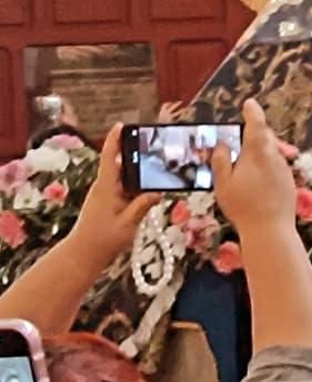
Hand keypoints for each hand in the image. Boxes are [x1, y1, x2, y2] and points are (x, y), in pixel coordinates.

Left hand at [70, 126, 159, 269]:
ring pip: (125, 178)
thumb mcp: (128, 224)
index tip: (122, 125)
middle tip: (155, 146)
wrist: (83, 255)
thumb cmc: (102, 241)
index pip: (109, 158)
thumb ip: (142, 205)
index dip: (115, 140)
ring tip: (158, 168)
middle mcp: (104, 188)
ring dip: (139, 173)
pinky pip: (125, 188)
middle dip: (135, 154)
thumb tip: (158, 191)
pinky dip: (137, 186)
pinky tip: (150, 191)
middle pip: (120, 164)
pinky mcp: (109, 203)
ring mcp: (106, 195)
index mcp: (106, 188)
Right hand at [210, 101, 295, 239]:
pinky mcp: (289, 181)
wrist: (271, 230)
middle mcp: (275, 157)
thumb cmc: (242, 207)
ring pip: (272, 152)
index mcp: (258, 153)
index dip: (252, 112)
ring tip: (246, 161)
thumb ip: (221, 161)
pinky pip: (277, 166)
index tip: (249, 103)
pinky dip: (267, 165)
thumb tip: (222, 144)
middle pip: (266, 137)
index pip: (256, 125)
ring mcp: (285, 169)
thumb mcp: (223, 184)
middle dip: (255, 132)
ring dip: (261, 150)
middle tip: (243, 133)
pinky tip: (257, 180)